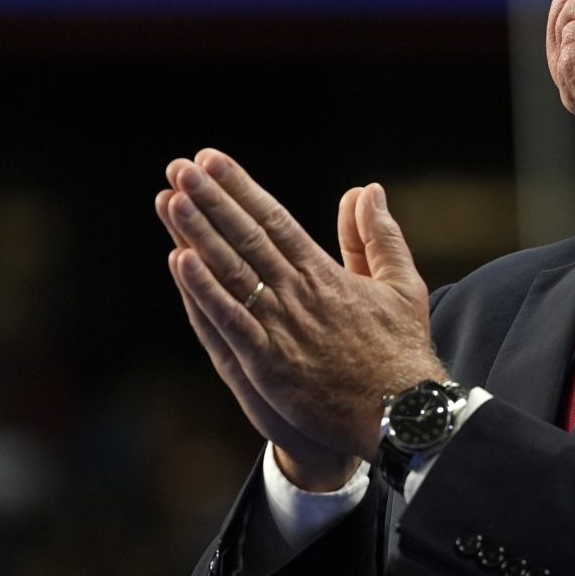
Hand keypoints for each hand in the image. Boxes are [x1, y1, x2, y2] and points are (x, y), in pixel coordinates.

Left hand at [158, 148, 445, 463]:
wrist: (403, 414)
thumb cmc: (401, 352)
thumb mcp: (401, 284)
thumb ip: (377, 236)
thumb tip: (366, 190)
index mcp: (324, 274)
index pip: (274, 219)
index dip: (240, 188)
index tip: (212, 161)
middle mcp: (298, 294)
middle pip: (246, 237)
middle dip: (211, 200)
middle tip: (180, 167)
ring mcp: (281, 329)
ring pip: (232, 272)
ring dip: (199, 234)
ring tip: (171, 199)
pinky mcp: (268, 364)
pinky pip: (230, 322)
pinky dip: (204, 291)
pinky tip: (179, 262)